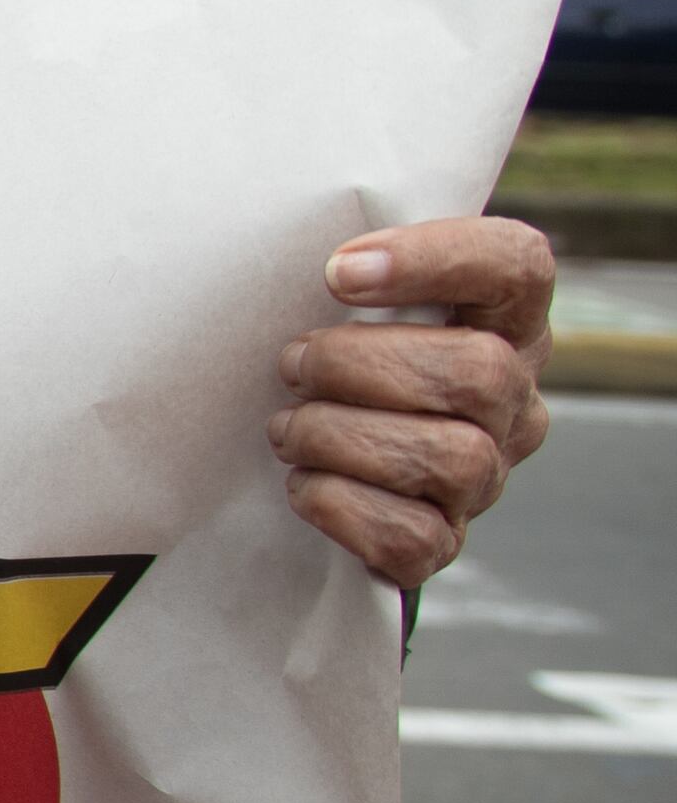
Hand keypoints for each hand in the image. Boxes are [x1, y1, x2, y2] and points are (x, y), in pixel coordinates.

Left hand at [269, 216, 554, 590]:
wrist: (299, 472)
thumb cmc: (320, 367)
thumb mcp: (341, 307)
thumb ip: (348, 273)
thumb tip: (322, 260)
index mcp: (502, 321)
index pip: (517, 265)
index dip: (436, 259)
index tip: (336, 272)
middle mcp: (512, 400)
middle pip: (478, 371)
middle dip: (359, 365)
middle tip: (290, 364)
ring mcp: (486, 477)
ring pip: (449, 457)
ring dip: (340, 436)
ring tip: (285, 428)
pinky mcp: (443, 543)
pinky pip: (410, 536)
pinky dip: (340, 507)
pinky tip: (303, 483)